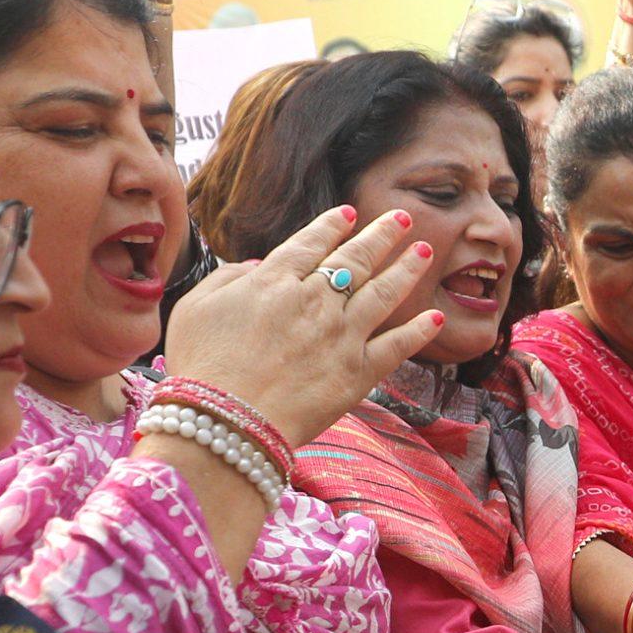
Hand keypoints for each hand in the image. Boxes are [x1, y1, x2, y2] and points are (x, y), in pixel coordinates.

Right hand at [163, 206, 438, 447]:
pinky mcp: (359, 373)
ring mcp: (342, 335)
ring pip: (383, 293)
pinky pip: (397, 346)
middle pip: (356, 259)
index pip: (311, 244)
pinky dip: (419, 332)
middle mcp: (315, 301)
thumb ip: (230, 278)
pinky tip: (436, 318)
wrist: (229, 418)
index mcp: (274, 280)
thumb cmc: (202, 366)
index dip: (333, 226)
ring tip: (424, 250)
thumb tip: (261, 266)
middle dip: (381, 235)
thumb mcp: (197, 306)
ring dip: (406, 269)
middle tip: (401, 218)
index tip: (350, 213)